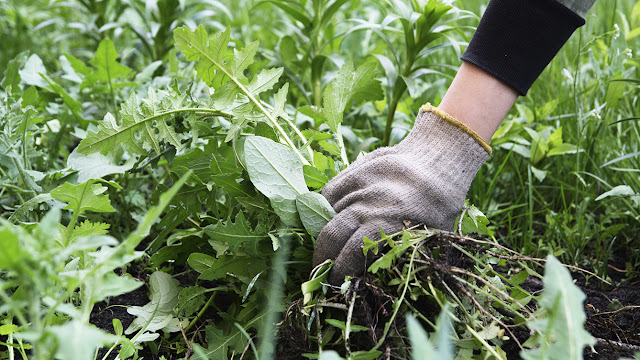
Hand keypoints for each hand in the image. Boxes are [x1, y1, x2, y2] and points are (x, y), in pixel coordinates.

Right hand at [312, 104, 490, 284]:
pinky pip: (328, 193)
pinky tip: (329, 221)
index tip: (335, 284)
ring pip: (326, 213)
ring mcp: (359, 184)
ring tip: (325, 249)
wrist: (438, 159)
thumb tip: (376, 280)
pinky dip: (324, 209)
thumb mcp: (429, 236)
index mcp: (390, 222)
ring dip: (323, 234)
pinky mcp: (352, 170)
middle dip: (321, 258)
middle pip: (332, 234)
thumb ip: (402, 255)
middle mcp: (369, 203)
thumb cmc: (438, 206)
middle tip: (319, 271)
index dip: (340, 272)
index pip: (352, 253)